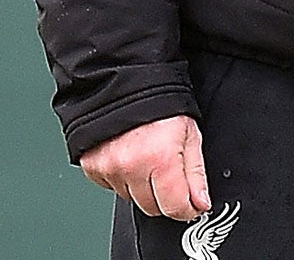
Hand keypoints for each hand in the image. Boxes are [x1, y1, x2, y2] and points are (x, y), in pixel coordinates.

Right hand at [79, 115, 209, 221]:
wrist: (127, 85)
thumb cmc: (162, 105)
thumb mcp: (190, 134)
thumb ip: (196, 174)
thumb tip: (200, 203)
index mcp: (160, 158)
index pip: (174, 206)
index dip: (187, 209)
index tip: (193, 205)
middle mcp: (131, 167)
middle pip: (152, 207)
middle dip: (165, 197)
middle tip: (170, 173)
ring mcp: (109, 169)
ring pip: (132, 199)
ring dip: (143, 187)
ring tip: (149, 158)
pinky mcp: (92, 168)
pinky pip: (112, 188)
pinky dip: (123, 179)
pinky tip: (131, 157)